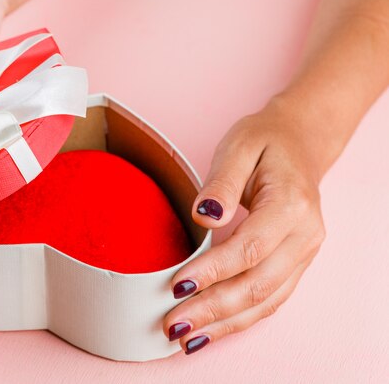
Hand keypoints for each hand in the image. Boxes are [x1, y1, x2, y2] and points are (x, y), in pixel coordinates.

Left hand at [163, 96, 326, 353]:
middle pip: (258, 284)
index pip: (250, 249)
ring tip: (186, 336)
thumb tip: (205, 218)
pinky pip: (269, 300)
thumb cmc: (265, 142)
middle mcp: (305, 237)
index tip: (177, 285)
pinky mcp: (295, 265)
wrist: (299, 143)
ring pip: (265, 301)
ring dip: (224, 323)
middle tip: (173, 323)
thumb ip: (221, 184)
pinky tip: (212, 329)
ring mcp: (304, 255)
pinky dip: (239, 319)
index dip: (212, 271)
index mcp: (292, 205)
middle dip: (213, 308)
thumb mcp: (239, 147)